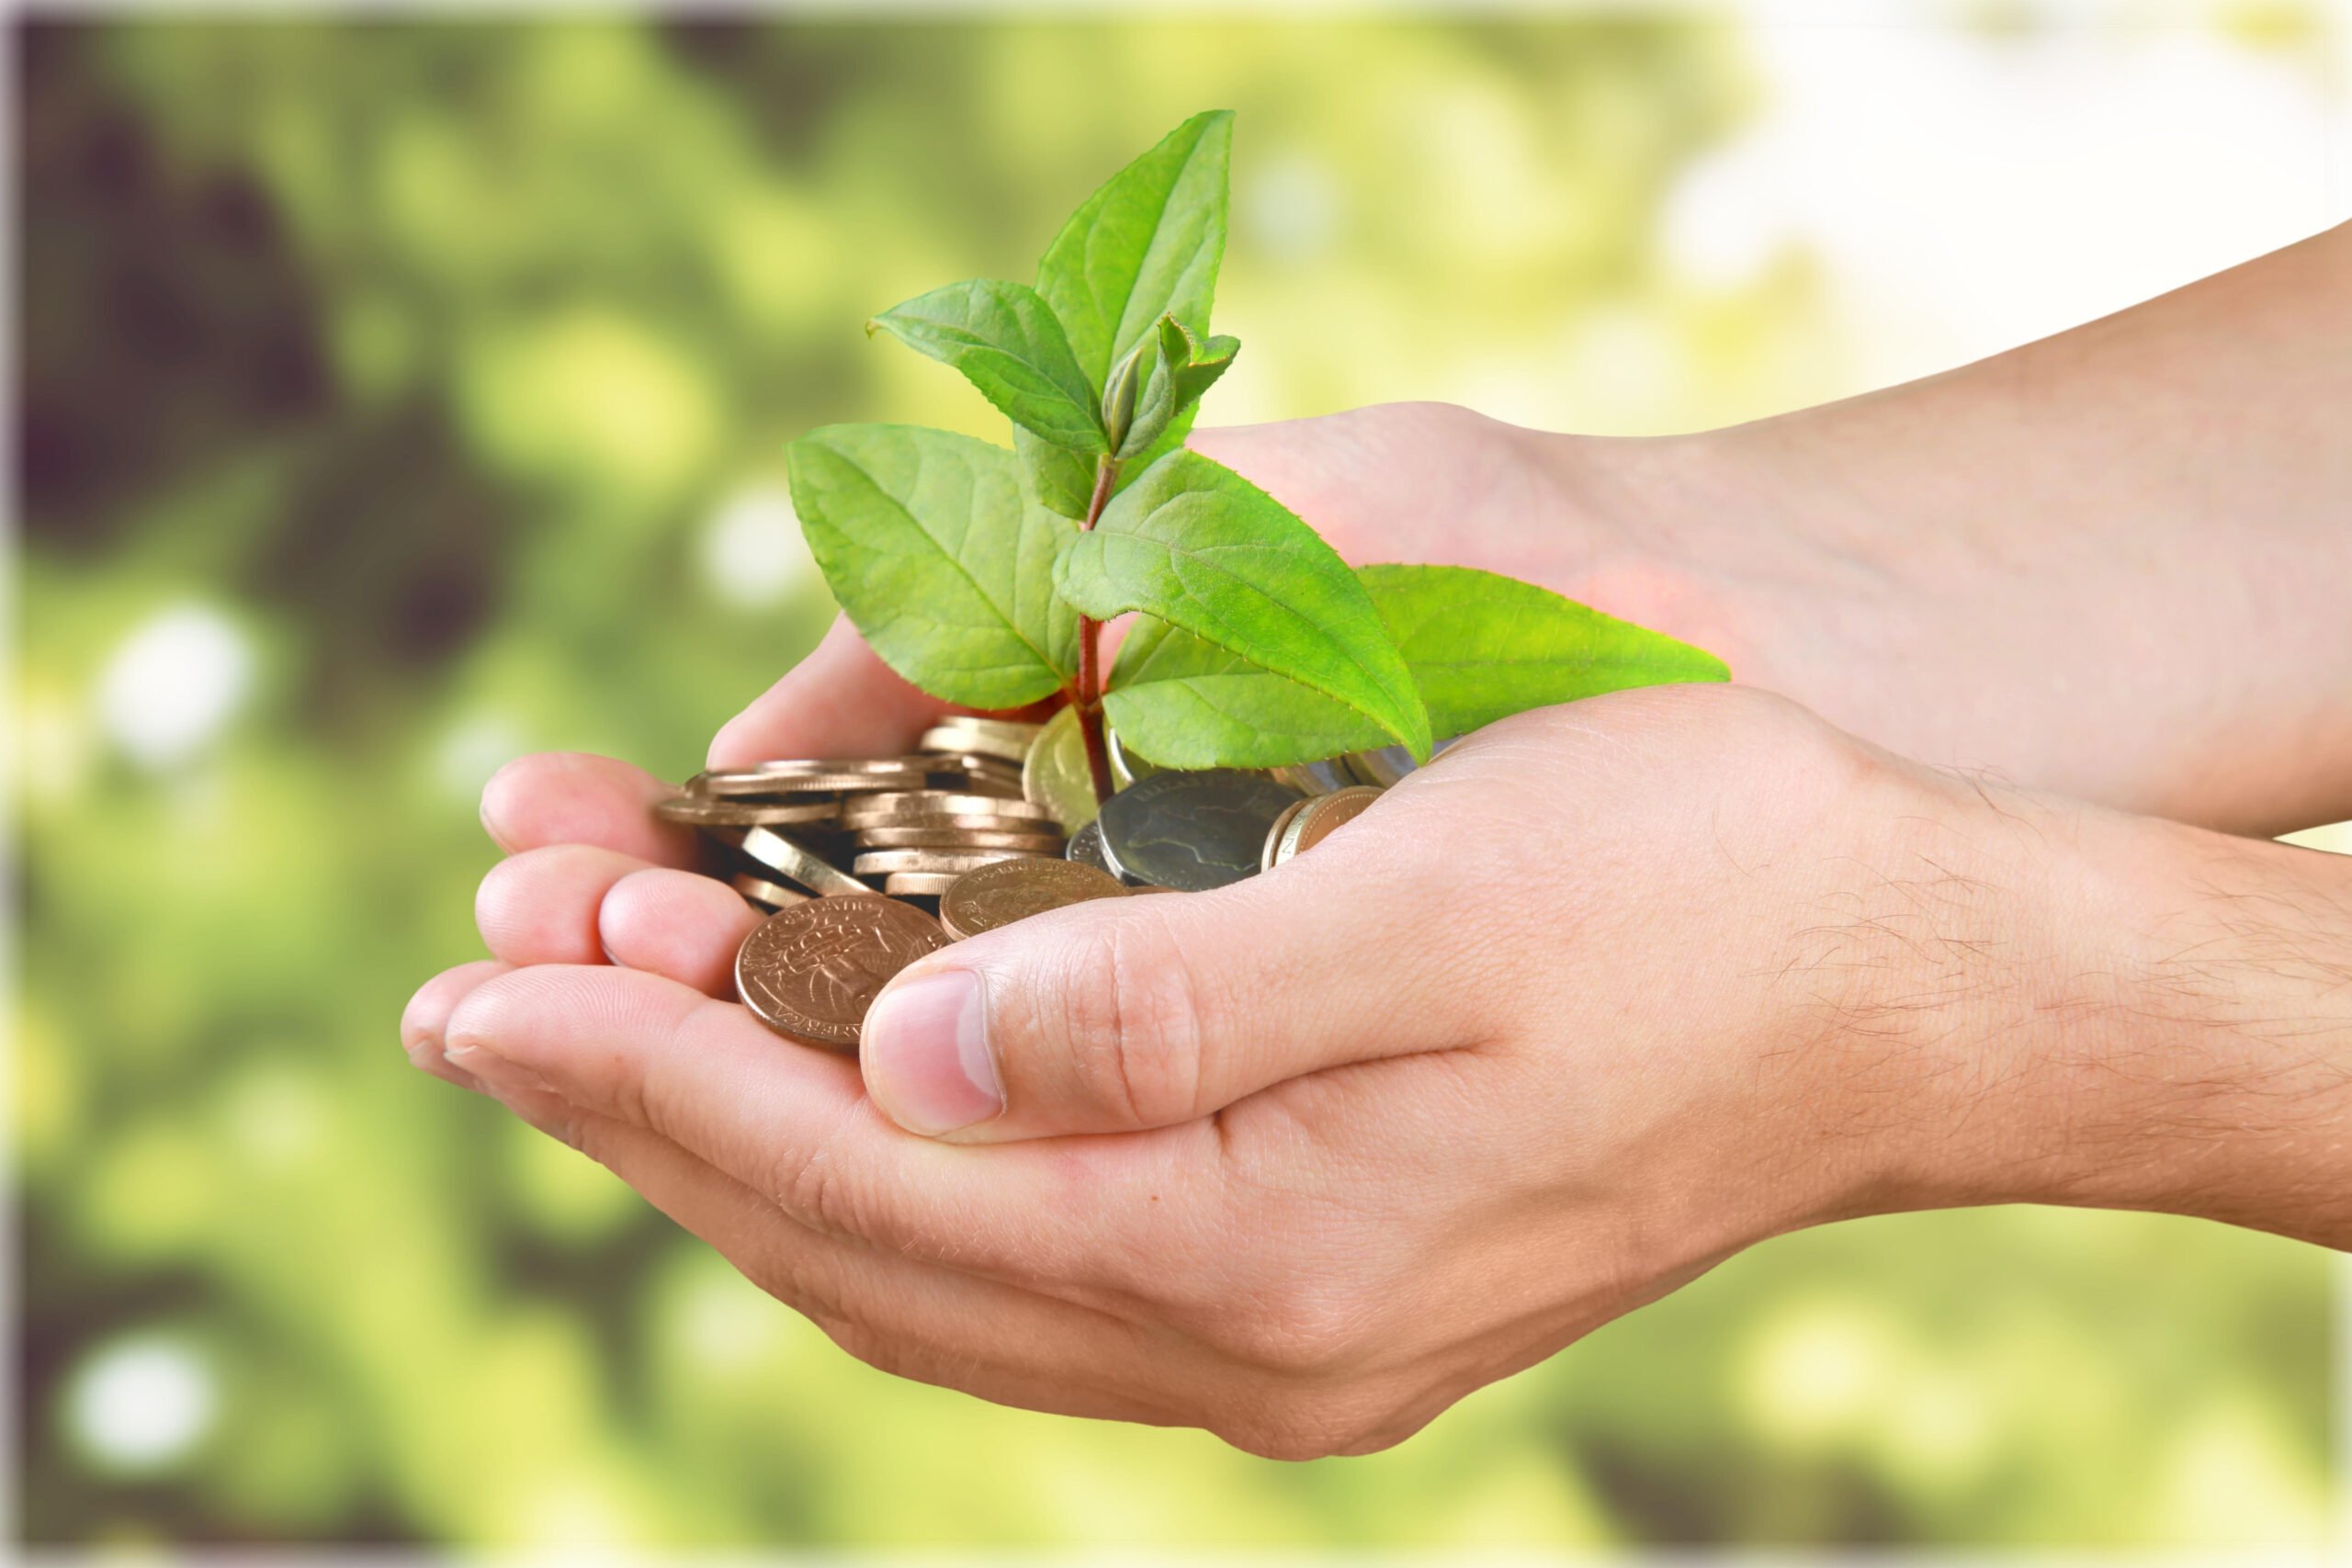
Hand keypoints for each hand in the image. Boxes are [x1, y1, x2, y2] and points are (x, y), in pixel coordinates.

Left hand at [411, 681, 2351, 1455]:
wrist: (1915, 992)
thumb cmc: (1703, 896)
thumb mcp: (1439, 911)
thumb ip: (1159, 1007)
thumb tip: (902, 1052)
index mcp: (1257, 1252)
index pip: (862, 1183)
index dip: (649, 1080)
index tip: (481, 975)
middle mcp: (1242, 1338)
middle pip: (859, 1244)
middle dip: (650, 1106)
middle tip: (482, 976)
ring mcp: (1274, 1334)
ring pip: (926, 1262)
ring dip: (749, 1130)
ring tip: (604, 1006)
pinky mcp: (1307, 1283)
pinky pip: (1023, 1245)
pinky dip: (886, 1156)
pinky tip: (825, 1065)